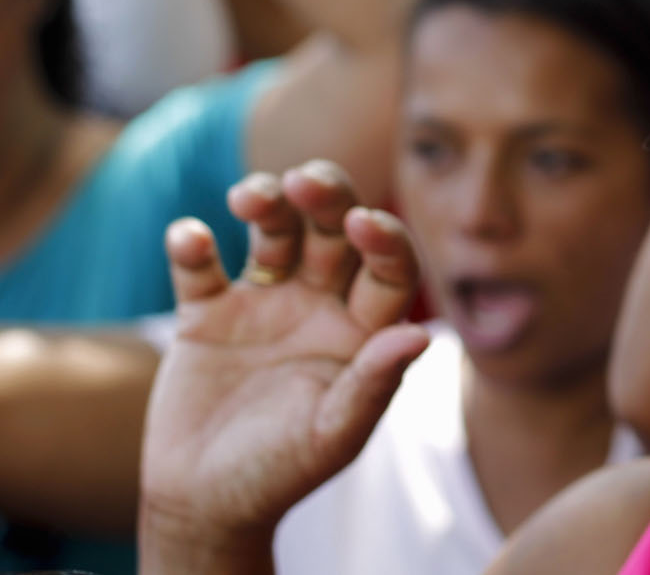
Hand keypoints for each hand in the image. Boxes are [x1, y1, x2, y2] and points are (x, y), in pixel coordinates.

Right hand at [140, 161, 428, 562]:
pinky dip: (191, 246)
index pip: (387, 266)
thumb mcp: (333, 434)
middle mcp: (319, 303)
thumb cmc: (282, 473)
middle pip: (333, 229)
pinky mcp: (206, 313)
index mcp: (362, 328)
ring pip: (274, 230)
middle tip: (306, 183)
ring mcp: (263, 302)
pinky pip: (200, 267)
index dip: (383, 238)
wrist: (206, 503)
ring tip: (250, 198)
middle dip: (326, 197)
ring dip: (266, 202)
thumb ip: (374, 383)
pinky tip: (191, 239)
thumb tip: (422, 336)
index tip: (364, 222)